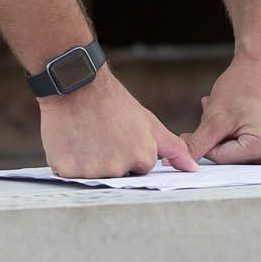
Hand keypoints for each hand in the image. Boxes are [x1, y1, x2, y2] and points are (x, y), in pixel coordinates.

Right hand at [38, 68, 197, 177]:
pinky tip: (71, 141)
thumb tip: (193, 168)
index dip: (129, 151)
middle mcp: (118, 168)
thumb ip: (173, 148)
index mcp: (141, 158)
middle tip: (102, 135)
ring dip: (88, 162)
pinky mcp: (67, 169)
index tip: (121, 136)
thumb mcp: (149, 123)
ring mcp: (92, 170)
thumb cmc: (113, 102)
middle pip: (116, 174)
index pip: (138, 169)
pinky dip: (68, 161)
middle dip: (110, 159)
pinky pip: (69, 174)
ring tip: (87, 136)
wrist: (78, 84)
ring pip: (92, 176)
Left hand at [181, 53, 260, 164]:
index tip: (203, 130)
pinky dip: (241, 138)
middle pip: (235, 162)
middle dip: (220, 143)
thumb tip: (181, 161)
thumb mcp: (215, 117)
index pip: (224, 160)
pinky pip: (254, 151)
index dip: (209, 144)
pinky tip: (237, 121)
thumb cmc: (245, 83)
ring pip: (243, 157)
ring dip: (230, 140)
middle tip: (218, 119)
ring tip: (228, 117)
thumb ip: (197, 144)